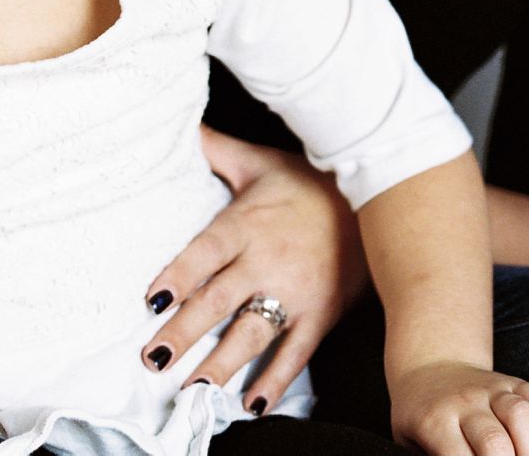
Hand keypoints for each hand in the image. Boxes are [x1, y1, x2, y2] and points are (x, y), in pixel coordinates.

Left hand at [140, 125, 366, 411]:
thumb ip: (215, 150)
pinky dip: (276, 379)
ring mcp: (296, 291)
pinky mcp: (321, 314)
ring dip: (221, 363)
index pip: (205, 253)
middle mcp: (267, 261)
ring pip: (253, 332)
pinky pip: (296, 352)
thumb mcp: (259, 161)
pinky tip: (252, 402)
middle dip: (184, 331)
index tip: (153, 300)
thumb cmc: (308, 181)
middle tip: (153, 357)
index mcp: (246, 224)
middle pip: (219, 300)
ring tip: (192, 386)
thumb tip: (178, 126)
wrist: (376, 196)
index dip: (179, 276)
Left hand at [389, 361, 528, 455]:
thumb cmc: (420, 417)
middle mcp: (466, 403)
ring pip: (521, 414)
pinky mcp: (512, 382)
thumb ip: (432, 457)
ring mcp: (491, 390)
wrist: (428, 368)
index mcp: (435, 422)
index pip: (458, 457)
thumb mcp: (409, 438)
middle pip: (494, 440)